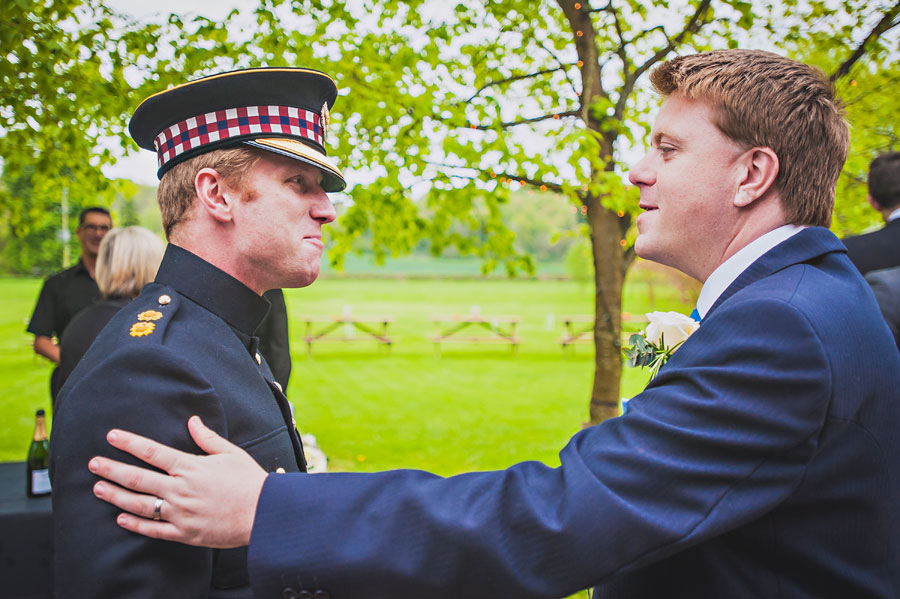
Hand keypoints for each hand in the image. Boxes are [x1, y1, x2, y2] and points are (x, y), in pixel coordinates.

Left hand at [89, 415, 267, 547]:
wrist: (263, 514)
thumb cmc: (249, 481)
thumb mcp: (231, 453)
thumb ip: (207, 438)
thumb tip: (192, 421)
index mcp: (191, 467)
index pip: (152, 452)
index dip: (130, 443)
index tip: (111, 436)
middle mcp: (180, 490)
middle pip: (138, 478)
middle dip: (112, 469)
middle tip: (93, 463)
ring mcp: (180, 513)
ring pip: (140, 505)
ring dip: (116, 496)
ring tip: (98, 488)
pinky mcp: (184, 533)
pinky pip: (153, 529)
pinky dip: (135, 525)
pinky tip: (121, 518)